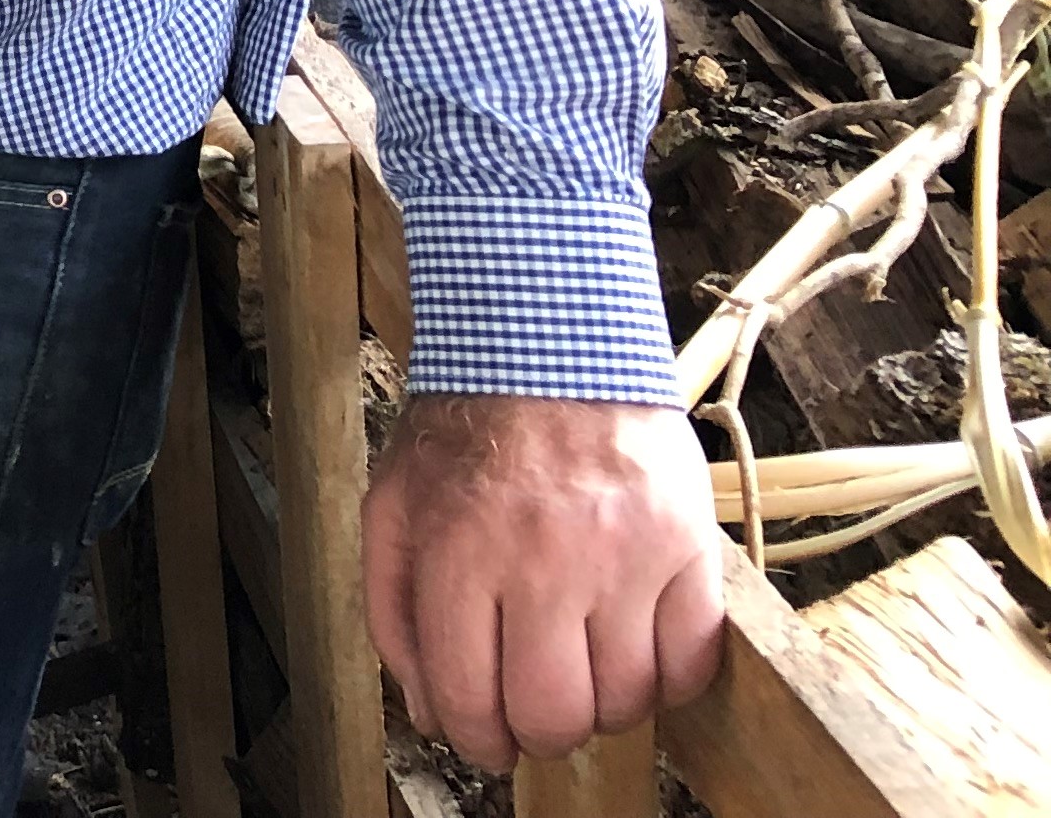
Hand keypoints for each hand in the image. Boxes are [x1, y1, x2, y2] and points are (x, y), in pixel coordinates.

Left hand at [365, 393, 727, 769]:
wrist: (550, 346)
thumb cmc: (464, 435)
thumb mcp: (393, 506)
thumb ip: (395, 613)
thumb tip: (430, 712)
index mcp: (460, 550)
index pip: (470, 696)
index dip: (476, 739)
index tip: (485, 739)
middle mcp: (545, 560)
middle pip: (555, 714)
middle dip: (538, 731)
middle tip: (534, 708)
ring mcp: (626, 557)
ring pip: (627, 701)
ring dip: (601, 704)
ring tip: (580, 661)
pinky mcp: (690, 550)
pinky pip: (691, 666)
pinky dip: (665, 678)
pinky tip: (632, 644)